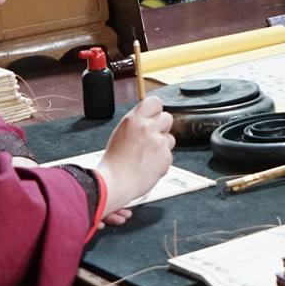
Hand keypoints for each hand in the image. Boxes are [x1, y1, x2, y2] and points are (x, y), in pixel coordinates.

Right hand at [92, 96, 174, 217]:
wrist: (114, 183)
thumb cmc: (114, 161)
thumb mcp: (121, 132)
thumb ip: (138, 122)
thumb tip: (150, 117)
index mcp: (134, 119)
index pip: (155, 102)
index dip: (156, 111)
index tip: (154, 117)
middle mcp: (148, 128)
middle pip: (167, 118)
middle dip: (161, 128)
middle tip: (150, 140)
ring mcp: (158, 142)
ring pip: (170, 138)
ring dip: (162, 146)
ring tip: (146, 156)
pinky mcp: (165, 157)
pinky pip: (169, 155)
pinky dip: (161, 161)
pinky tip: (148, 166)